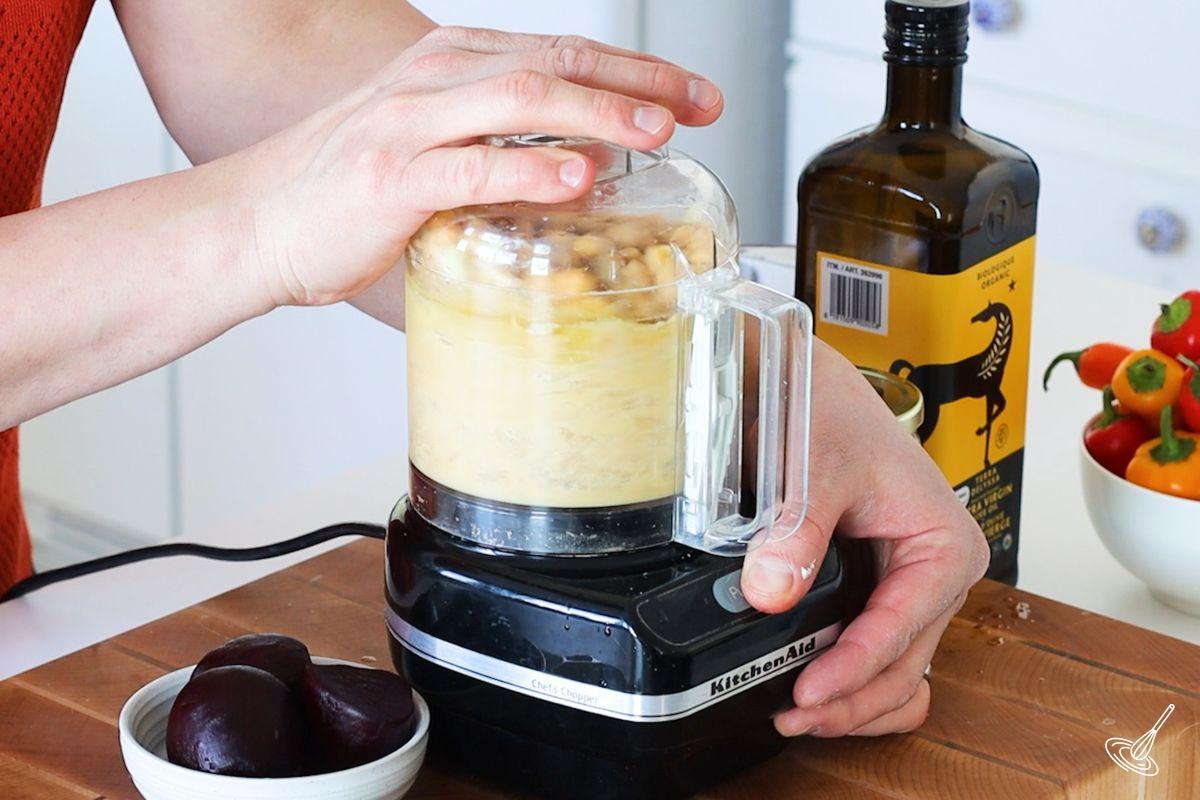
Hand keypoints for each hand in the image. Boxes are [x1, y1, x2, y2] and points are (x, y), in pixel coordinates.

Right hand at [232, 26, 723, 306]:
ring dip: (598, 112)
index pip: (560, 53)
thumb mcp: (433, 146)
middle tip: (701, 105)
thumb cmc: (347, 191)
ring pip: (520, 99)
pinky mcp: (390, 178)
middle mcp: (434, 80)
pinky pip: (470, 168)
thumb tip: (578, 167)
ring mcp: (410, 125)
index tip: (694, 95)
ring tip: (657, 132)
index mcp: (451, 66)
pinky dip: (529, 170)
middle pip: (554, 63)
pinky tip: (577, 176)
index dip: (636, 71)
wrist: (259, 222)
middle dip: (638, 81)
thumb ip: (499, 146)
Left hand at [740, 339, 988, 736]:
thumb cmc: (831, 412)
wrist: (809, 387)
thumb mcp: (815, 465)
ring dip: (854, 703)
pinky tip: (813, 689)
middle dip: (852, 700)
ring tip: (800, 715)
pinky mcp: (877, 592)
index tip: (806, 692)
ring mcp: (907, 589)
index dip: (852, 670)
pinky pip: (877, 656)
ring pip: (895, 673)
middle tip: (794, 715)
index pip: (901, 629)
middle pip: (904, 667)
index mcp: (944, 546)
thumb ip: (797, 530)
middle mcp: (935, 575)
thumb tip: (772, 590)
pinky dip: (852, 682)